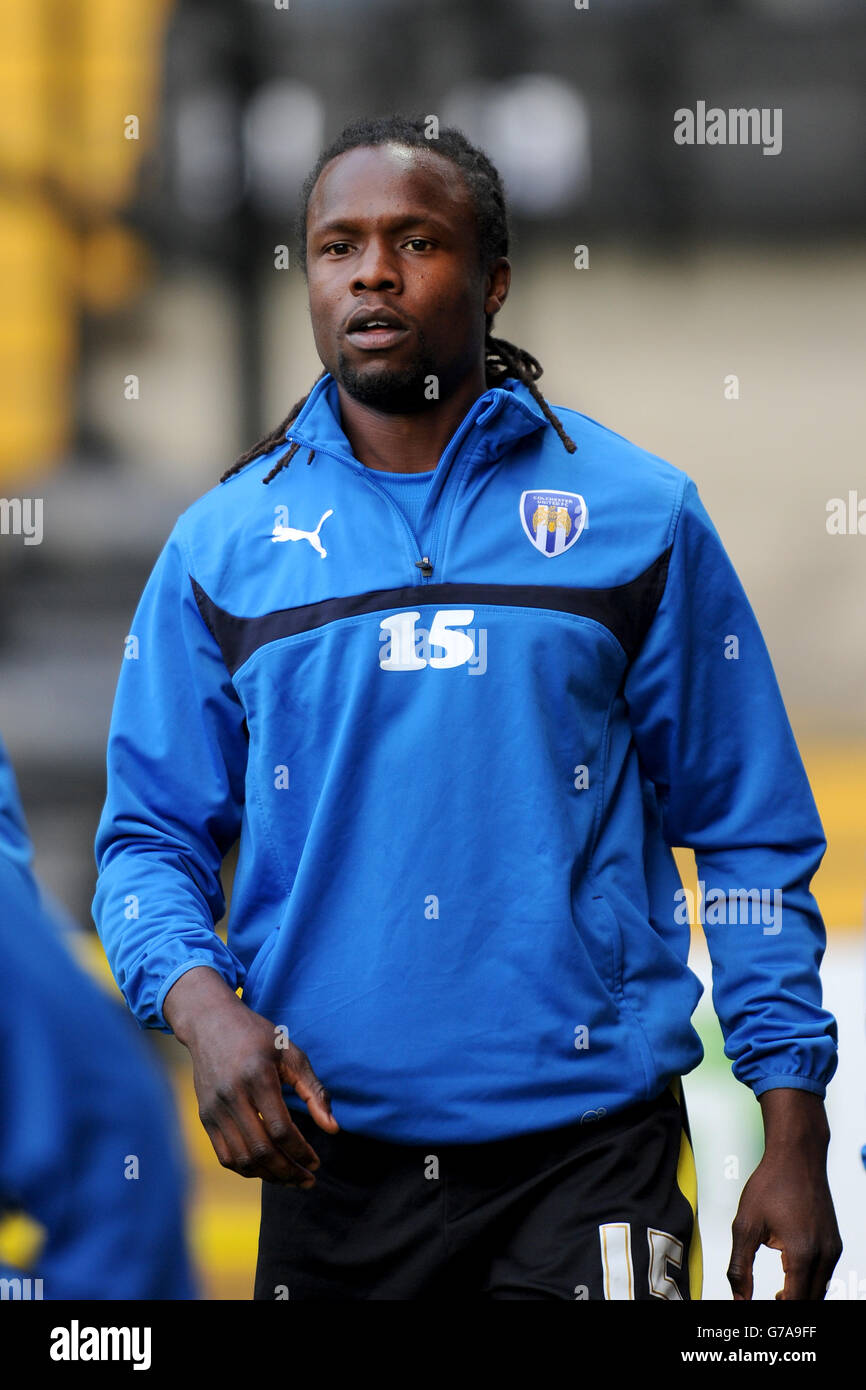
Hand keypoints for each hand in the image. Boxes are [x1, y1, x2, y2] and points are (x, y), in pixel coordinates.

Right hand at [163, 965, 338, 1185]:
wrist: (211, 1023)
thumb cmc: (258, 1037)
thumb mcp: (291, 1053)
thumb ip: (314, 1091)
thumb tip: (333, 1129)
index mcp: (258, 1077)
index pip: (281, 1130)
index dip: (301, 1152)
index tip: (316, 1162)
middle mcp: (232, 1095)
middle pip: (261, 1150)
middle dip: (288, 1172)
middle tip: (307, 1179)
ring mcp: (214, 1108)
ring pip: (242, 1159)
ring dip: (268, 1176)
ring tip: (290, 1179)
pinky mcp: (205, 1117)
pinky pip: (225, 1155)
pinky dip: (246, 1169)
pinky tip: (266, 1169)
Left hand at [727, 1089, 841, 1299]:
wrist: (797, 1157)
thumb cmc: (771, 1184)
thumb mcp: (745, 1225)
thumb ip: (739, 1266)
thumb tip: (738, 1298)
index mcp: (802, 1253)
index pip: (792, 1302)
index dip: (775, 1311)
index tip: (758, 1309)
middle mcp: (823, 1255)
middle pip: (809, 1301)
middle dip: (788, 1307)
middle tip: (765, 1302)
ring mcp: (832, 1249)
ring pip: (819, 1291)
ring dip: (799, 1297)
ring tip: (775, 1296)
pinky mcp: (834, 1243)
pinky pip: (824, 1275)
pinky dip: (809, 1284)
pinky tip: (789, 1278)